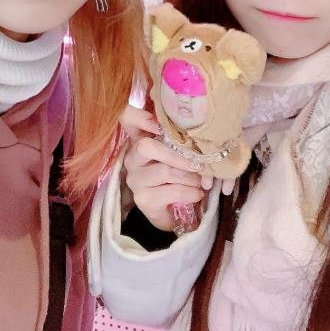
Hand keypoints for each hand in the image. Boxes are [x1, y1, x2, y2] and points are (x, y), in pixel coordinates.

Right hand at [120, 106, 216, 231]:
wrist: (173, 212)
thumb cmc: (178, 177)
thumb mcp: (180, 154)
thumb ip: (181, 140)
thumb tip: (197, 133)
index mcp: (140, 141)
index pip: (128, 120)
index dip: (139, 118)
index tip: (158, 123)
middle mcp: (132, 159)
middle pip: (147, 146)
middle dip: (178, 155)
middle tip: (199, 164)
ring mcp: (135, 180)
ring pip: (165, 171)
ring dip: (190, 177)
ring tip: (201, 183)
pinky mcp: (143, 199)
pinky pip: (172, 191)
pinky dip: (190, 192)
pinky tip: (197, 194)